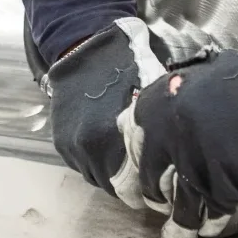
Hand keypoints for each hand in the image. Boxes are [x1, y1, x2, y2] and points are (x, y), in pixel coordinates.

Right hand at [34, 17, 167, 208]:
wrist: (85, 49)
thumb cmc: (128, 69)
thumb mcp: (151, 97)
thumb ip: (155, 130)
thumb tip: (176, 155)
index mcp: (116, 138)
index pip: (135, 186)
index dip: (148, 188)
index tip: (158, 188)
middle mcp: (91, 148)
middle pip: (114, 187)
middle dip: (129, 184)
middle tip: (144, 177)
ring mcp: (73, 147)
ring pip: (95, 178)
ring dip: (109, 174)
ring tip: (124, 161)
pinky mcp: (61, 143)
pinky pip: (80, 166)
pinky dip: (92, 162)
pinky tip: (105, 147)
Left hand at [134, 47, 237, 235]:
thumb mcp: (200, 78)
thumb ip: (173, 101)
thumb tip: (154, 124)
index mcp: (158, 103)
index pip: (130, 144)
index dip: (133, 167)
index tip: (137, 182)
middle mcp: (166, 132)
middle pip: (149, 178)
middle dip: (153, 197)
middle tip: (159, 206)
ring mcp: (192, 159)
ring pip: (178, 203)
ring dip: (180, 224)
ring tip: (182, 235)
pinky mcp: (220, 183)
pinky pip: (209, 211)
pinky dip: (211, 222)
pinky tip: (212, 228)